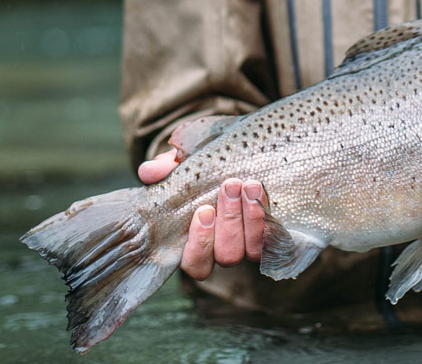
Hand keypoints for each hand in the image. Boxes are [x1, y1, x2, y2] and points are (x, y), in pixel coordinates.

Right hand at [138, 149, 266, 279]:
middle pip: (227, 256)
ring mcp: (249, 243)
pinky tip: (260, 191)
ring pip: (251, 250)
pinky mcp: (271, 233)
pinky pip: (272, 238)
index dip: (200, 245)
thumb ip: (164, 168)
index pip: (196, 263)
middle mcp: (224, 249)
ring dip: (250, 218)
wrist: (238, 157)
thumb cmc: (201, 168)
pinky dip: (266, 216)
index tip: (203, 211)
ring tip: (248, 185)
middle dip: (229, 222)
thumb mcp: (181, 164)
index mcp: (197, 241)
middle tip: (229, 186)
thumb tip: (148, 172)